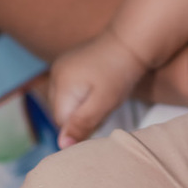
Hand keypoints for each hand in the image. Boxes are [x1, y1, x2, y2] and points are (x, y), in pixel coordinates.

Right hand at [50, 28, 148, 146]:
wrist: (132, 41)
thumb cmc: (120, 72)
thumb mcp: (104, 102)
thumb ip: (82, 124)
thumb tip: (61, 146)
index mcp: (61, 83)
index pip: (62, 123)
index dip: (83, 126)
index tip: (103, 115)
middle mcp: (56, 74)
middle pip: (64, 113)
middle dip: (83, 116)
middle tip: (106, 105)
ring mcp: (62, 67)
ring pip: (68, 103)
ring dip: (85, 106)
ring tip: (105, 94)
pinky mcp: (70, 64)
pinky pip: (72, 90)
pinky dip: (86, 94)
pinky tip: (101, 88)